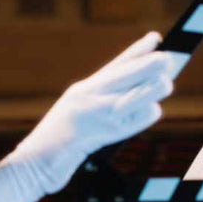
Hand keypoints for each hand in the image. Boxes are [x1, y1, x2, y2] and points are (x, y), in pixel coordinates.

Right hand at [8, 32, 181, 194]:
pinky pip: (133, 119)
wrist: (34, 163)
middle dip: (148, 64)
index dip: (137, 51)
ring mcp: (94, 113)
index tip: (155, 38)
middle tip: (168, 58)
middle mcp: (88, 97)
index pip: (115, 65)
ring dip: (152, 88)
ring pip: (133, 93)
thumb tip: (136, 98)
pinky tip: (152, 110)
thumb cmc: (56, 145)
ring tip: (166, 83)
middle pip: (125, 75)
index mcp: (83, 91)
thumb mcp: (76, 116)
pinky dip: (145, 115)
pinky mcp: (101, 132)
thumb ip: (98, 103)